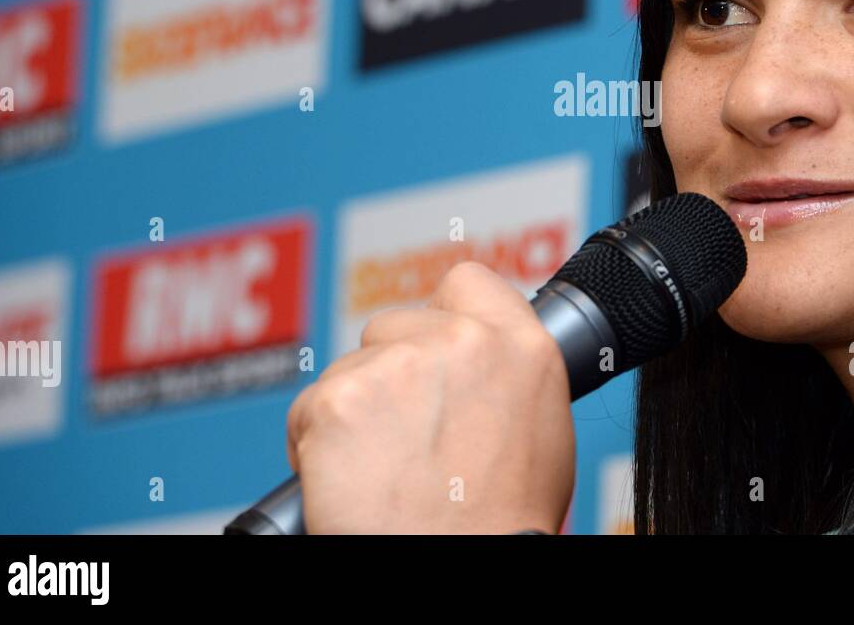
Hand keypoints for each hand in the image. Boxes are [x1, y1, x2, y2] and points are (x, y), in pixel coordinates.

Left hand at [286, 261, 575, 532]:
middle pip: (394, 325)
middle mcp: (463, 342)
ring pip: (350, 368)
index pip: (465, 283)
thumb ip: (507, 375)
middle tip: (404, 437)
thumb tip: (482, 357)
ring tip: (381, 471)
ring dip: (355, 411)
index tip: (430, 347)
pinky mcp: (340, 400)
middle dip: (390, 373)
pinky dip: (318, 445)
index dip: (441, 318)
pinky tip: (351, 482)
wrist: (459, 570)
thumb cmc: (501, 524)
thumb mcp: (543, 431)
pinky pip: (310, 408)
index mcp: (522, 347)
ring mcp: (398, 366)